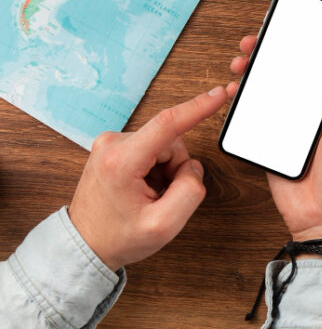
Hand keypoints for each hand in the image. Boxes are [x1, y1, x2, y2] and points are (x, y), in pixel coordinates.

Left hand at [69, 86, 226, 270]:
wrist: (85, 244)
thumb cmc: (117, 236)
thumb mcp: (163, 226)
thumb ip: (190, 191)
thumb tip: (192, 167)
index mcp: (121, 161)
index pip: (168, 124)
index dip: (199, 107)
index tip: (220, 93)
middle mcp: (112, 144)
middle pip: (171, 141)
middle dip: (176, 168)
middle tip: (160, 195)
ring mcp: (110, 143)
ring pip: (164, 144)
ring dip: (166, 169)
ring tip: (148, 193)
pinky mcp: (113, 146)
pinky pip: (152, 148)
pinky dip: (155, 167)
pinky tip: (142, 187)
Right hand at [228, 36, 321, 257]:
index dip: (307, 47)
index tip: (291, 30)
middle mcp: (315, 113)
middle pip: (291, 74)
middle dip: (271, 54)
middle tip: (253, 42)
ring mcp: (292, 128)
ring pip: (270, 91)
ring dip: (254, 74)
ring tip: (240, 63)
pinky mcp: (272, 144)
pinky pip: (255, 117)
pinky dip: (243, 103)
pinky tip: (234, 93)